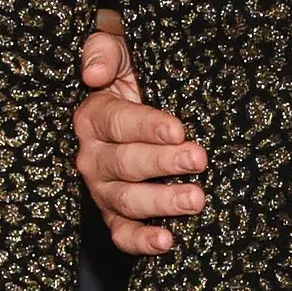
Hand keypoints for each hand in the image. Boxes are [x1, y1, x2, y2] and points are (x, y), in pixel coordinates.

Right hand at [74, 9, 207, 253]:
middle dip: (164, 163)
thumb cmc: (135, 73)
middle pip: (125, 164)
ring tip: (196, 200)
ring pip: (127, 200)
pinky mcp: (115, 215)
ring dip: (162, 203)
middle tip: (199, 159)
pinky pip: (122, 234)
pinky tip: (167, 242)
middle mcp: (92, 156)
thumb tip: (94, 74)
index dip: (148, 127)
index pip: (118, 122)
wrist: (143, 102)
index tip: (179, 129)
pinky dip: (141, 242)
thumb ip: (104, 50)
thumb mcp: (120, 48)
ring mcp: (103, 189)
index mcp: (93, 116)